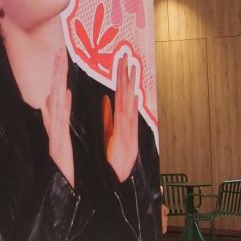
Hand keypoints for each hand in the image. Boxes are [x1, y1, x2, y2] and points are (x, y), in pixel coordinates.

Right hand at [41, 50, 74, 188]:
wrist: (62, 188)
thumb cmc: (65, 165)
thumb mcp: (62, 136)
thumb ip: (59, 115)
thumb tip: (58, 96)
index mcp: (58, 123)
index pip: (57, 94)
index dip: (58, 76)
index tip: (59, 58)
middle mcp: (54, 124)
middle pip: (54, 94)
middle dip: (56, 73)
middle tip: (57, 52)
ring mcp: (54, 132)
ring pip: (55, 102)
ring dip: (56, 83)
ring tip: (58, 65)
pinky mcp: (58, 141)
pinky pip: (61, 120)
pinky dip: (62, 106)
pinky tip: (63, 93)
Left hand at [103, 54, 138, 182]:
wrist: (114, 183)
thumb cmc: (111, 160)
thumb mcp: (107, 134)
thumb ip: (107, 117)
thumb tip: (106, 99)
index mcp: (122, 122)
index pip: (121, 96)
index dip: (121, 79)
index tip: (121, 63)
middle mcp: (128, 125)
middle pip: (127, 96)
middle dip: (126, 77)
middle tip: (126, 57)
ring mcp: (129, 132)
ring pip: (129, 105)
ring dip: (131, 87)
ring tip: (131, 69)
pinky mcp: (128, 141)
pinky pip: (128, 122)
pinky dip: (132, 109)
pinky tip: (135, 96)